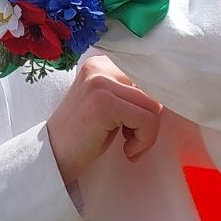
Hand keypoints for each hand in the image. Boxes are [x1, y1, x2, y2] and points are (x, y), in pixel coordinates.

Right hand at [46, 57, 162, 185]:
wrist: (52, 158)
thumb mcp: (108, 105)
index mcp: (101, 63)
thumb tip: (167, 92)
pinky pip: (147, 120)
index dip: (151, 103)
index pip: (148, 74)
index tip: (139, 125)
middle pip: (154, 89)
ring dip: (148, 133)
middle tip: (132, 140)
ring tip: (129, 146)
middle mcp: (99, 66)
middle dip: (150, 120)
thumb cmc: (84, 136)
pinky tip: (127, 151)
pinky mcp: (104, 103)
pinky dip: (143, 141)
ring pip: (154, 105)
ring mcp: (100, 83)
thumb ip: (129, 92)